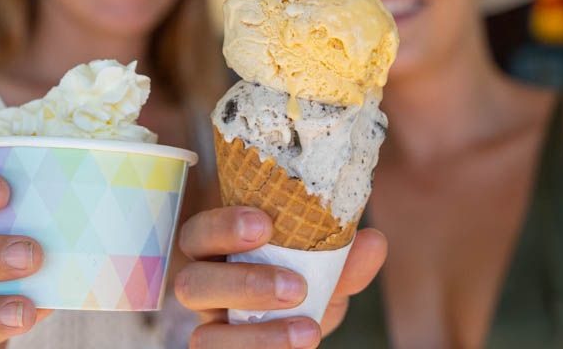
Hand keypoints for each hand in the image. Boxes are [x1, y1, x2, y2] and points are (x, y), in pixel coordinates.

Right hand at [175, 206, 386, 348]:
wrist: (302, 320)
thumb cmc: (302, 276)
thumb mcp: (325, 265)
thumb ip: (346, 257)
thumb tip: (372, 242)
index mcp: (215, 249)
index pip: (197, 233)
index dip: (222, 228)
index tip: (265, 224)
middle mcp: (204, 288)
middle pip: (190, 285)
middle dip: (242, 285)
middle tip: (296, 286)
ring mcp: (211, 329)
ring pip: (205, 338)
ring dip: (258, 337)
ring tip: (309, 330)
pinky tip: (303, 343)